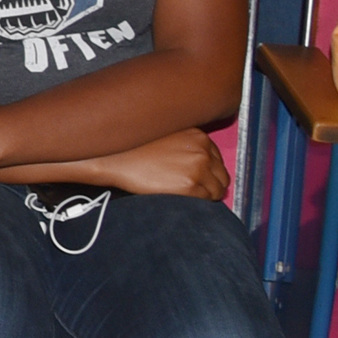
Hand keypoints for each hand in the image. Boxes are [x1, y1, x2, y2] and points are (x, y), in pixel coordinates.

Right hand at [83, 130, 230, 199]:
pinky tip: (183, 199)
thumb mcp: (166, 135)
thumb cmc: (135, 147)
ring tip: (190, 196)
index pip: (217, 159)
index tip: (200, 178)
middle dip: (212, 184)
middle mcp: (202, 149)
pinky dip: (199, 202)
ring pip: (217, 189)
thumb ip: (186, 144)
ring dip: (207, 195)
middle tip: (198, 191)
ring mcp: (198, 168)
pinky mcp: (189, 185)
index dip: (209, 171)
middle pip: (222, 175)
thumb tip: (198, 162)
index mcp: (198, 135)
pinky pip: (205, 200)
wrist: (115, 158)